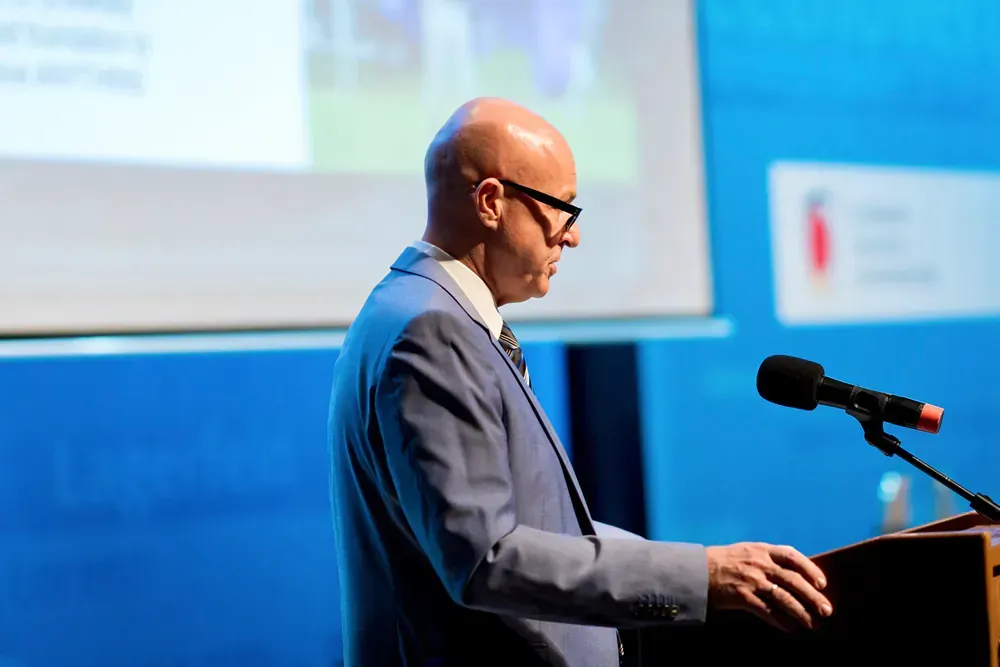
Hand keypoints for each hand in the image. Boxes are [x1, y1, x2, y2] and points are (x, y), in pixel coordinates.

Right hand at [705, 542, 832, 631]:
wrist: (697, 570)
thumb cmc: (724, 562)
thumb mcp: (746, 552)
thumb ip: (768, 559)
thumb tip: (795, 575)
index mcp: (761, 549)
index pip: (792, 556)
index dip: (810, 569)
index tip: (822, 583)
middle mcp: (759, 563)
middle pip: (793, 580)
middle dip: (813, 596)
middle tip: (826, 610)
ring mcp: (751, 580)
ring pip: (784, 598)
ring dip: (801, 612)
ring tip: (812, 623)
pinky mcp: (742, 596)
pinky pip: (767, 611)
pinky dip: (780, 620)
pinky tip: (789, 628)